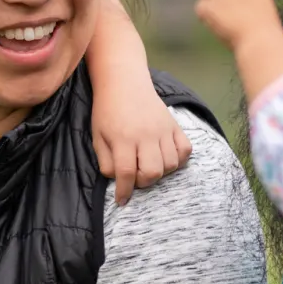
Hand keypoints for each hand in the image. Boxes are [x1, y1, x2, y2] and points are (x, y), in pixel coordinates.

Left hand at [93, 74, 193, 205]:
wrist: (124, 83)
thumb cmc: (107, 111)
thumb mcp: (97, 137)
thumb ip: (106, 162)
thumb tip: (119, 180)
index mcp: (122, 138)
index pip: (127, 173)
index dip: (124, 191)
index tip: (122, 200)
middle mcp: (145, 135)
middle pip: (152, 172)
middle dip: (143, 182)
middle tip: (135, 177)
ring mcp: (163, 129)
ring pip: (170, 164)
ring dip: (160, 172)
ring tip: (149, 165)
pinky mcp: (174, 125)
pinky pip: (185, 150)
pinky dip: (178, 159)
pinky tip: (165, 157)